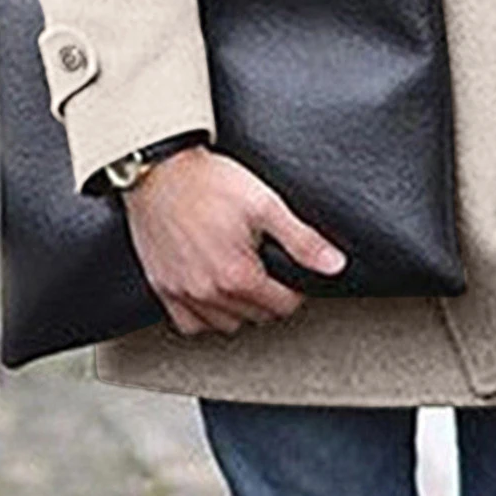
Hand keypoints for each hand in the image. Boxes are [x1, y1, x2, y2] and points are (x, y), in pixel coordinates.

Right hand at [121, 145, 347, 336]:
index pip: (284, 306)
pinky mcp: (162, 287)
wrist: (160, 170)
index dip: (295, 288)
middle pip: (257, 316)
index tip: (289, 270)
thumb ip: (302, 240)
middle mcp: (209, 291)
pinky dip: (205, 315)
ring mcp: (183, 292)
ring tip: (243, 279)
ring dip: (240, 308)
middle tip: (268, 269)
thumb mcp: (265, 204)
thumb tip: (335, 264)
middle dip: (269, 296)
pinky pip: (189, 325)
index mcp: (238, 275)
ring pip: (225, 324)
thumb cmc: (209, 182)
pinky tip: (213, 292)